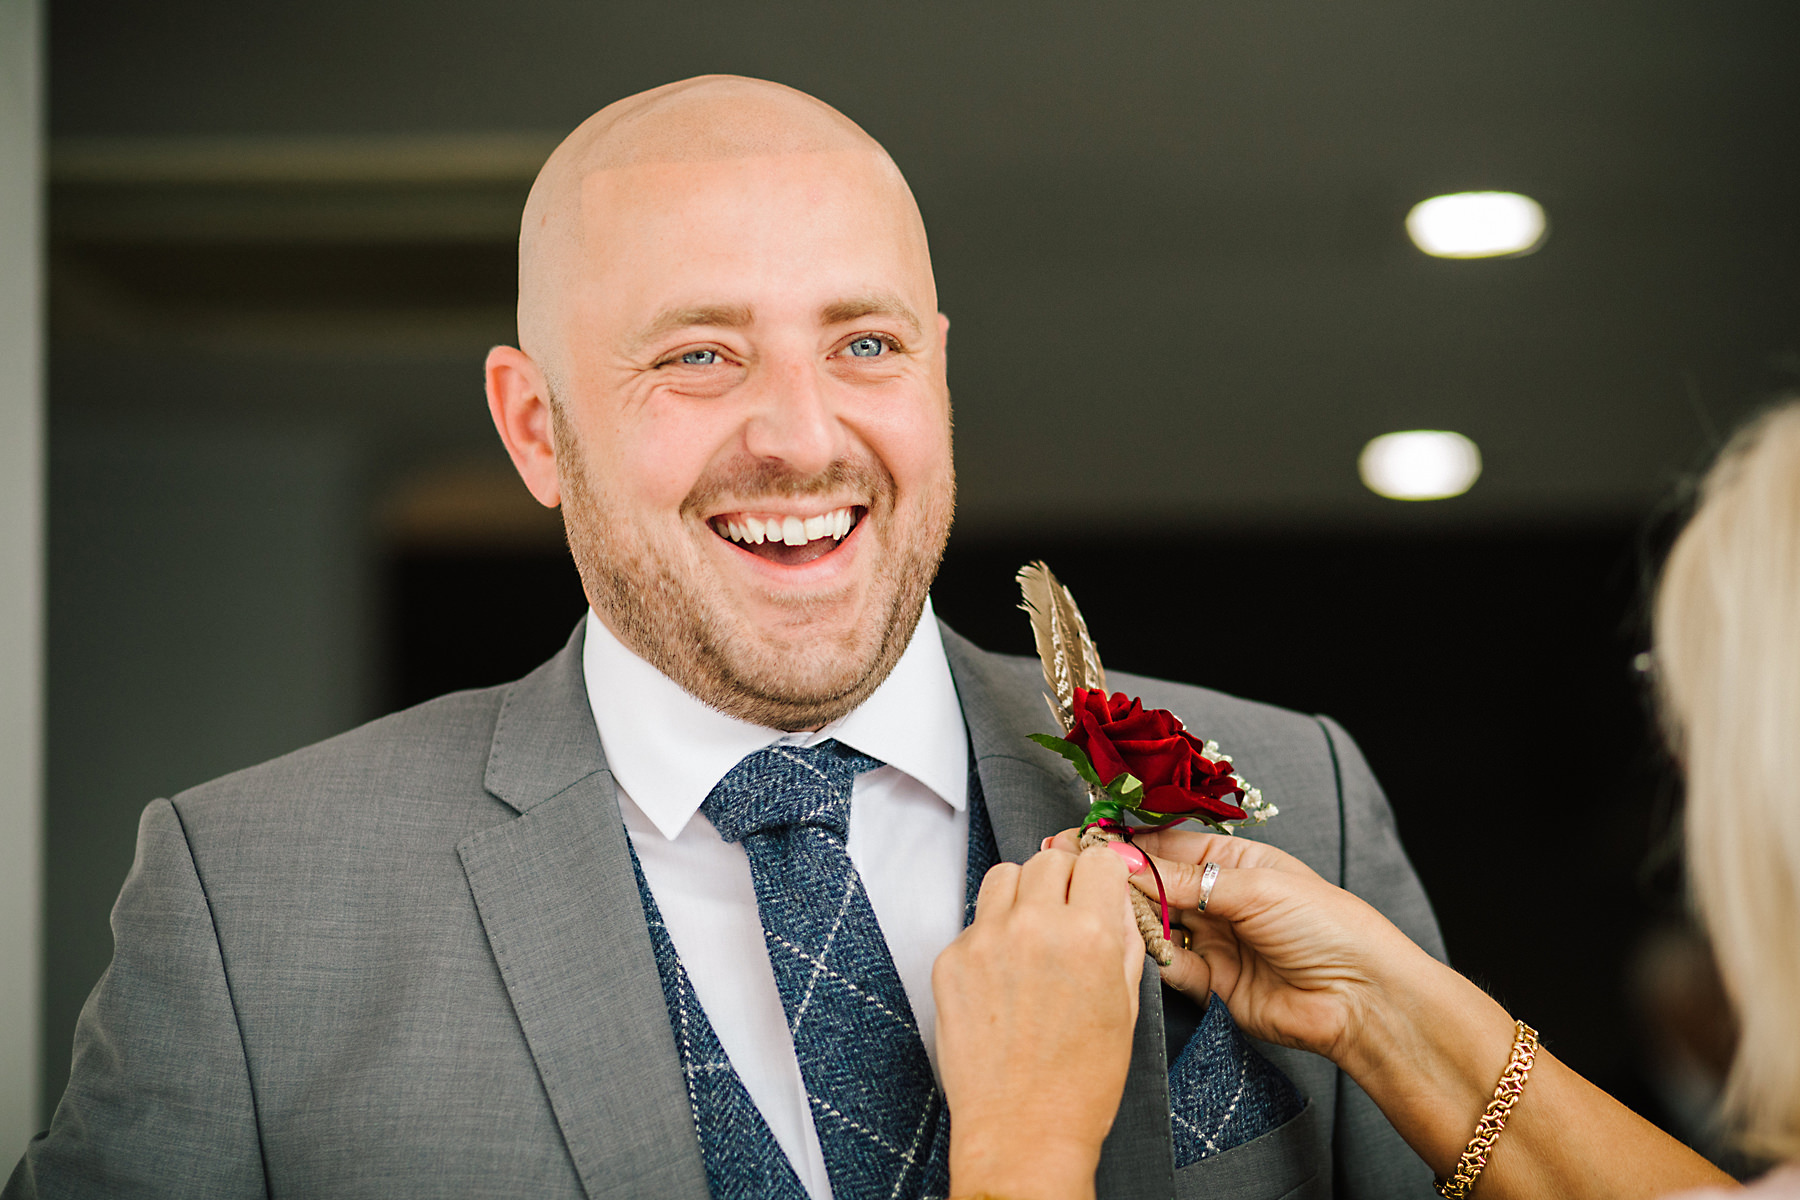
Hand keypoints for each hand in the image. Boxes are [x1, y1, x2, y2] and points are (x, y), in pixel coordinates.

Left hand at [932, 845, 1143, 1199]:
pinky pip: (974, 921)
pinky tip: (1003, 977)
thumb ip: (1121, 938)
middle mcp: (1034, 926)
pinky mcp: (951, 959)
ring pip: (1004, 875)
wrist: (1023, 1130)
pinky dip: (991, 936)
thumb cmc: (1080, 1081)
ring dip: (1022, 895)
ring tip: (1030, 936)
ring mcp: (986, 940)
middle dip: (1062, 880)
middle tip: (1065, 914)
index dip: (1101, 873)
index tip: (1098, 885)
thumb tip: (1113, 896)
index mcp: (1089, 934)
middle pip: (1048, 858)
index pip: (1096, 859)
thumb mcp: (1125, 1003)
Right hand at [1049, 828, 1442, 1074]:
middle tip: (1074, 875)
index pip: (1165, 846)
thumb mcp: (1253, 887)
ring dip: (1132, 921)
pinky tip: (1143, 948)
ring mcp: (1215, 941)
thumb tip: (1123, 862)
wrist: (1362, 998)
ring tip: (1104, 913)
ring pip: (1156, 926)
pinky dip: (1154, 959)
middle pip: (1153, 886)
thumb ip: (1183, 879)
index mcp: (1234, 861)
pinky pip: (1171, 968)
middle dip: (1117, 882)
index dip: (1123, 844)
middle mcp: (1220, 899)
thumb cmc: (1327, 925)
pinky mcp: (1213, 985)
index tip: (1081, 841)